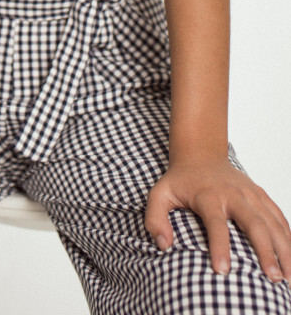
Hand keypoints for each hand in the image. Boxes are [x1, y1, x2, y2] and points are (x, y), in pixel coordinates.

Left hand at [145, 158, 290, 282]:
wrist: (200, 154)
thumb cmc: (180, 181)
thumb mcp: (159, 194)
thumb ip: (155, 218)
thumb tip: (164, 245)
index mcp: (208, 195)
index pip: (215, 223)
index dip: (219, 246)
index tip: (222, 271)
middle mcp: (233, 193)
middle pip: (253, 223)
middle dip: (265, 251)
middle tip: (273, 278)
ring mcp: (250, 193)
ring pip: (272, 222)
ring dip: (284, 249)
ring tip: (288, 278)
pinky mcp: (260, 194)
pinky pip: (279, 216)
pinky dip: (288, 236)